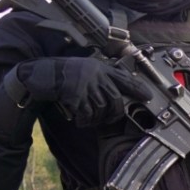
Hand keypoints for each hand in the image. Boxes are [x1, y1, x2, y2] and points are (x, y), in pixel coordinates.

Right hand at [12, 57, 151, 126]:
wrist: (41, 74)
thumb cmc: (64, 73)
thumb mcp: (86, 69)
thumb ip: (102, 77)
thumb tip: (117, 92)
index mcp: (100, 68)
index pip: (124, 78)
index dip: (137, 88)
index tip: (148, 96)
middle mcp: (96, 75)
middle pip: (115, 99)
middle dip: (115, 113)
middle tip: (112, 119)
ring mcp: (86, 85)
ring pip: (102, 108)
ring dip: (97, 119)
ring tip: (90, 120)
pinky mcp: (75, 96)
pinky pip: (87, 113)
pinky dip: (85, 120)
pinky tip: (80, 121)